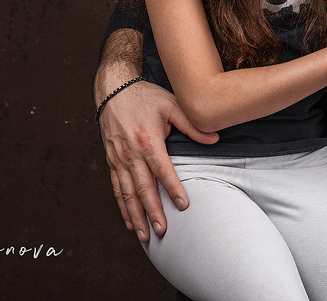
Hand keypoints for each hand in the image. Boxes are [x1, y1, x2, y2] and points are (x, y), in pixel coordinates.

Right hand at [99, 80, 217, 241]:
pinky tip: (130, 221)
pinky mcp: (111, 161)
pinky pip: (117, 188)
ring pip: (127, 194)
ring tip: (145, 236)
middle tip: (162, 231)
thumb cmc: (146, 97)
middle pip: (143, 188)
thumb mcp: (172, 104)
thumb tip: (215, 140)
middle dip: (152, 212)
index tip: (183, 205)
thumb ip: (192, 124)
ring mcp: (119, 159)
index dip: (172, 188)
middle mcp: (130, 153)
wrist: (113, 90)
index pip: (162, 170)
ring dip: (136, 216)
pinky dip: (123, 207)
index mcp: (148, 140)